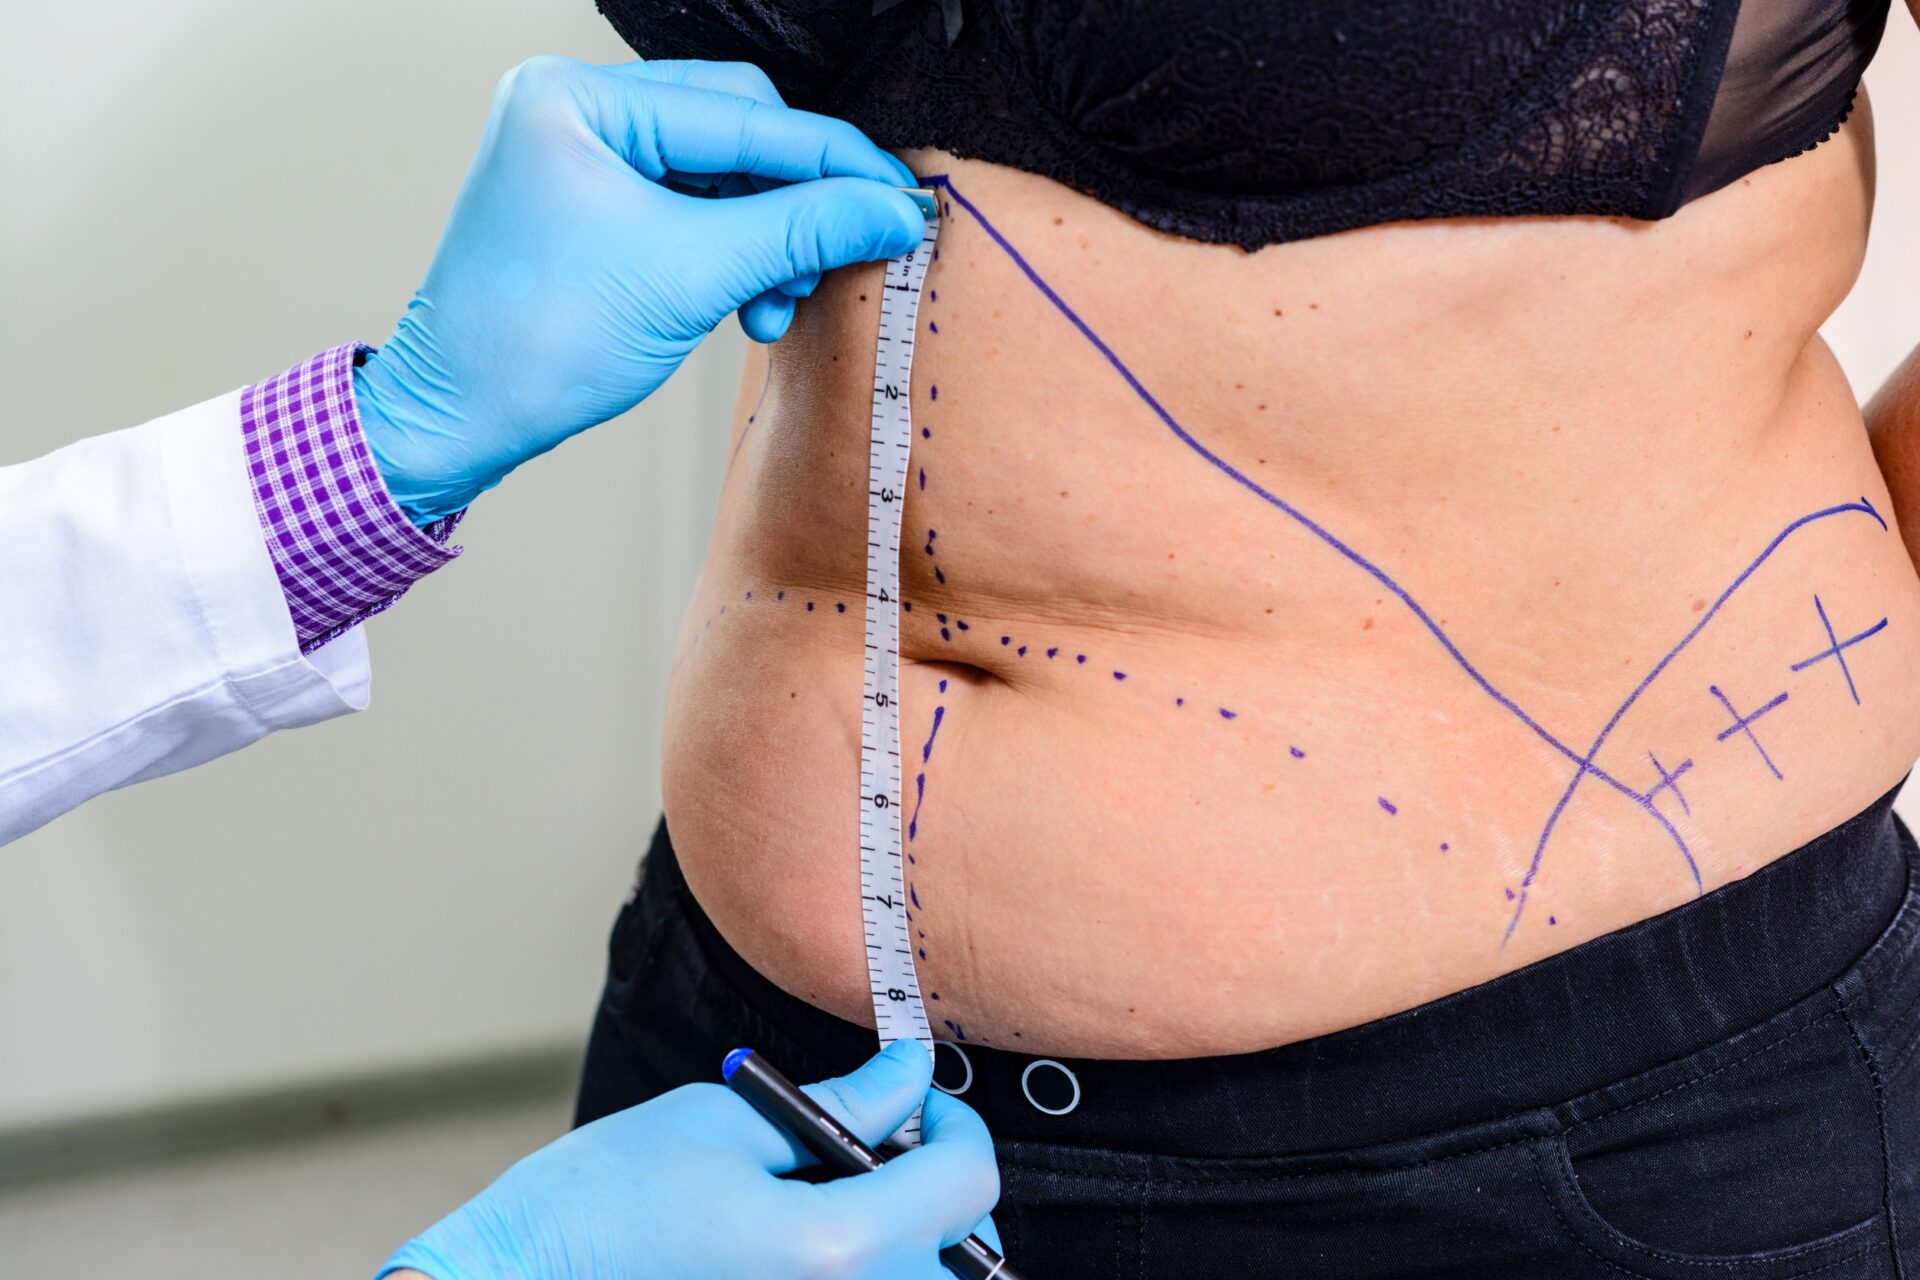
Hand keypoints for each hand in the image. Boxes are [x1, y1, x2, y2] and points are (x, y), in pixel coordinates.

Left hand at [353, 57, 926, 523]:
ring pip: (723, 177)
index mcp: (579, 98)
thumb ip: (800, 231)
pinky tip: (748, 305)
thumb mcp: (692, 276)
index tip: (899, 196)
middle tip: (844, 256)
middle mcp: (577, 110)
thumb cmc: (538, 343)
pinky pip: (693, 211)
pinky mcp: (596, 205)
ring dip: (766, 242)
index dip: (831, 160)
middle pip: (737, 133)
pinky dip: (731, 257)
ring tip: (777, 302)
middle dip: (793, 206)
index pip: (742, 113)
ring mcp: (584, 156)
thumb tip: (891, 209)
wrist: (459, 418)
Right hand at [378, 1040, 1000, 1279]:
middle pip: (954, 1253)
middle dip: (931, 1190)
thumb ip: (839, 1107)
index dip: (956, 1126)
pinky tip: (793, 1244)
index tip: (923, 1103)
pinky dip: (853, 1270)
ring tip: (828, 1200)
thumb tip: (910, 1078)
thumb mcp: (725, 1122)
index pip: (965, 1183)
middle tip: (877, 1147)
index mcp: (838, 1248)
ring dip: (897, 1242)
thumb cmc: (598, 1207)